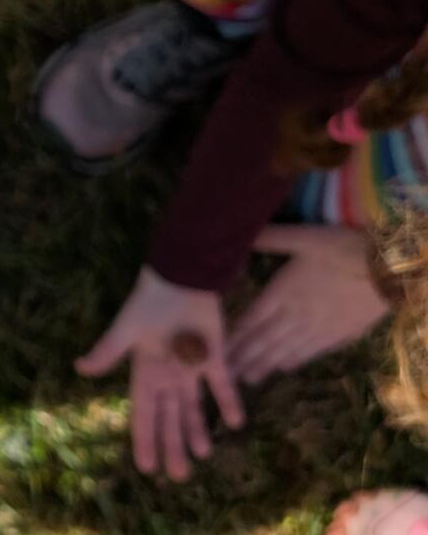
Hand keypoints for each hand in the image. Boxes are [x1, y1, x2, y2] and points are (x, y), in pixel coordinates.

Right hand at [76, 266, 244, 481]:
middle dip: (172, 445)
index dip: (144, 439)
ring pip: (194, 407)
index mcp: (145, 370)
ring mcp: (192, 367)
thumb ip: (108, 351)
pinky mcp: (215, 356)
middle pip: (170, 417)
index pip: (144, 413)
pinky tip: (237, 423)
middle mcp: (168, 374)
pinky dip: (229, 402)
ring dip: (197, 430)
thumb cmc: (149, 302)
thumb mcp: (126, 330)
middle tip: (179, 476)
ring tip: (204, 456)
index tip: (146, 468)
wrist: (181, 277)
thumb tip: (80, 369)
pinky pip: (223, 385)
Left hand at [229, 224, 391, 384]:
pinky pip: (313, 351)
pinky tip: (286, 367)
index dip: (233, 338)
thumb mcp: (304, 236)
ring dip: (265, 364)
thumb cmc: (346, 248)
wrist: (392, 269)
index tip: (216, 352)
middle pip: (265, 341)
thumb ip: (271, 238)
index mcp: (283, 291)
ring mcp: (321, 327)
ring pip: (287, 350)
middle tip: (225, 376)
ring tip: (248, 379)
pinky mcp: (343, 333)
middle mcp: (298, 314)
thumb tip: (240, 231)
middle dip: (244, 358)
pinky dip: (296, 360)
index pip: (251, 320)